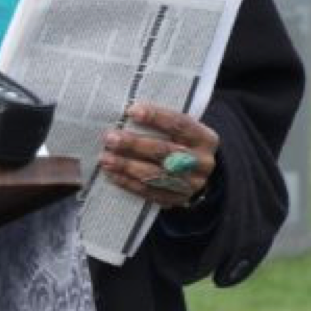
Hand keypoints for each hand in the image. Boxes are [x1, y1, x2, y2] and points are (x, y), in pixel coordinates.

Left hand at [97, 102, 218, 208]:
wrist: (193, 173)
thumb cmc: (179, 142)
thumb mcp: (179, 130)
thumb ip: (160, 122)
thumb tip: (126, 113)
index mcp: (205, 138)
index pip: (180, 125)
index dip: (156, 117)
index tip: (131, 111)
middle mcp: (202, 162)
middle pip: (165, 151)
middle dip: (134, 144)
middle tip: (110, 138)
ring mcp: (191, 184)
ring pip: (155, 174)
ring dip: (126, 166)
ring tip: (105, 158)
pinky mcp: (177, 199)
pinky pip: (149, 192)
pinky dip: (128, 182)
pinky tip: (111, 174)